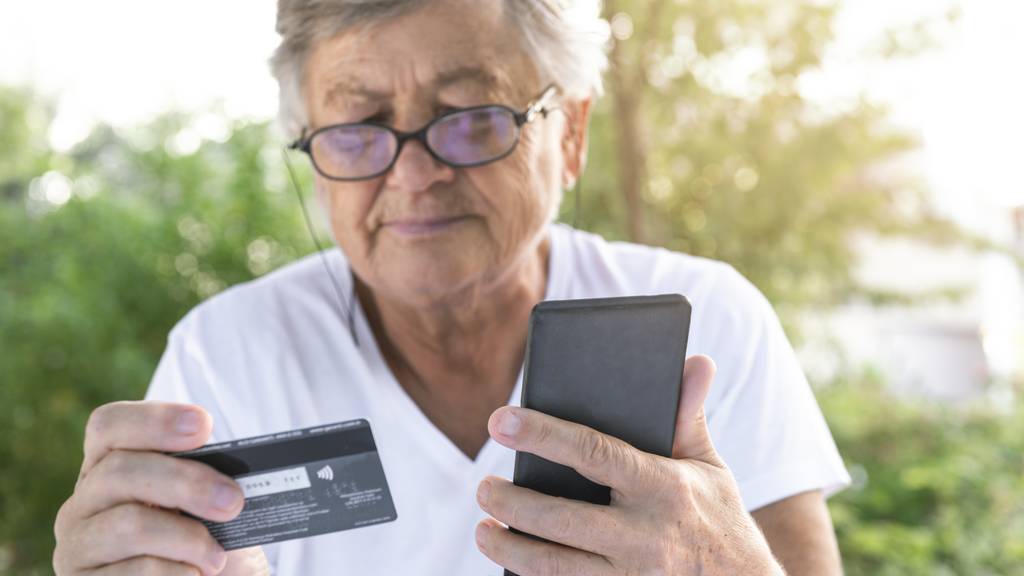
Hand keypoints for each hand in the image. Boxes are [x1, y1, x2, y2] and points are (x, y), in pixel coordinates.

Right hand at [53, 401, 268, 574]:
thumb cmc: (207, 544)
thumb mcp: (209, 505)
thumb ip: (208, 479)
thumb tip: (231, 471)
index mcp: (109, 468)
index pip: (109, 426)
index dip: (154, 420)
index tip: (204, 426)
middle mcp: (83, 504)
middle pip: (121, 471)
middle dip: (187, 482)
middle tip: (232, 502)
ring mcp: (76, 548)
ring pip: (130, 525)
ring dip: (187, 538)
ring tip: (216, 557)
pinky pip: (135, 573)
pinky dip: (176, 574)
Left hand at [475, 355, 782, 574]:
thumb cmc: (721, 519)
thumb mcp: (709, 466)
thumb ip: (688, 415)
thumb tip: (695, 361)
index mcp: (663, 487)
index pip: (593, 452)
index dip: (542, 434)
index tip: (499, 420)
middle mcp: (645, 535)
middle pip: (560, 519)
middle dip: (511, 503)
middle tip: (483, 488)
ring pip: (554, 567)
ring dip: (509, 548)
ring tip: (485, 529)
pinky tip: (513, 564)